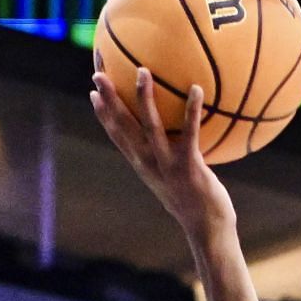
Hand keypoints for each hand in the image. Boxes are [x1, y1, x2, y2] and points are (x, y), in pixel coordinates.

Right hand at [90, 67, 236, 246]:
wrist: (207, 229)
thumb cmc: (196, 204)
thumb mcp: (176, 181)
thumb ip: (170, 161)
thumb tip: (178, 144)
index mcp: (142, 165)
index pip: (117, 135)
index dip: (103, 114)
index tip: (93, 93)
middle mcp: (148, 163)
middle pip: (122, 125)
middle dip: (109, 99)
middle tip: (98, 73)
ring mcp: (167, 164)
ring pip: (150, 125)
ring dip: (144, 97)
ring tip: (142, 71)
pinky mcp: (188, 166)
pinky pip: (189, 133)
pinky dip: (192, 110)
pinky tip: (197, 89)